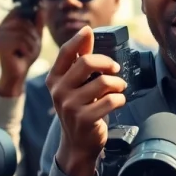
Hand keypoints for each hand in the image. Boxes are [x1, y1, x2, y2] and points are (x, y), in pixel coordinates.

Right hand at [0, 7, 45, 96]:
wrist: (18, 74)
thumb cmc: (25, 55)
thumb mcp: (35, 36)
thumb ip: (38, 22)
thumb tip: (41, 6)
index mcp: (7, 22)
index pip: (20, 10)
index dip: (31, 16)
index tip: (34, 29)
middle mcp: (1, 27)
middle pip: (24, 21)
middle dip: (33, 35)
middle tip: (31, 46)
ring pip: (24, 32)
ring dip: (32, 44)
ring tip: (27, 52)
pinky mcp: (1, 45)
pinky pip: (21, 42)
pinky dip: (27, 50)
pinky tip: (22, 56)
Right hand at [48, 25, 127, 175]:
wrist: (77, 145)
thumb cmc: (79, 109)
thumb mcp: (74, 86)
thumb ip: (80, 60)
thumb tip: (87, 33)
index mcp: (54, 79)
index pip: (65, 52)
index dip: (79, 39)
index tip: (89, 31)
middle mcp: (59, 91)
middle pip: (87, 62)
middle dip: (107, 63)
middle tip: (115, 69)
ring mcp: (70, 106)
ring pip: (104, 82)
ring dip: (118, 84)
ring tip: (119, 88)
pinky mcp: (84, 119)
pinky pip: (112, 100)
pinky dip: (120, 99)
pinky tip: (118, 102)